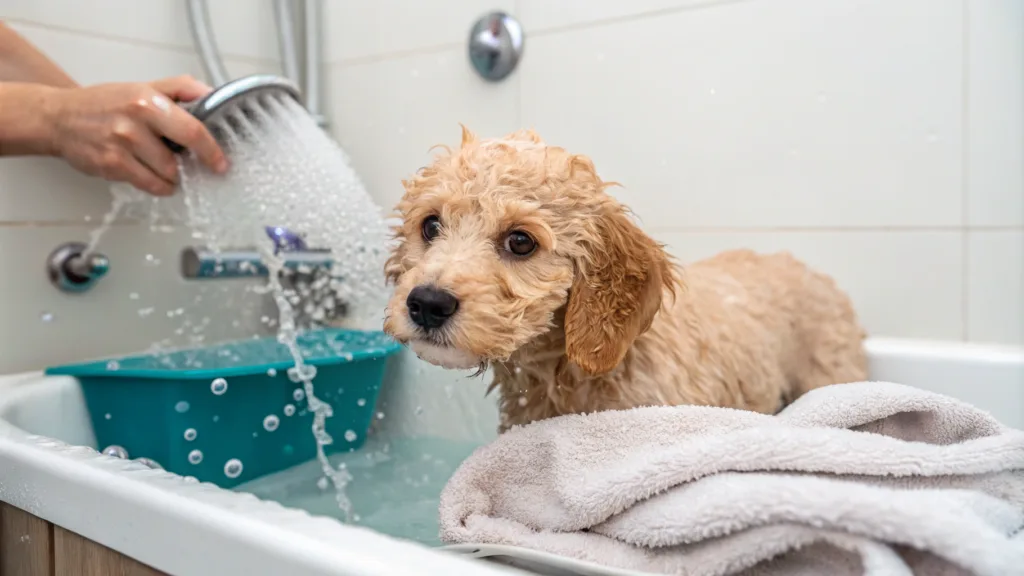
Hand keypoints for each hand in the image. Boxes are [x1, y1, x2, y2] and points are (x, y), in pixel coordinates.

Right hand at [44, 75, 227, 195]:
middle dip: (193, 167)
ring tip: (164, 164)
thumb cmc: (107, 103)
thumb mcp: (144, 86)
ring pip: (166, 175)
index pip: (192, 129)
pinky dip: (158, 185)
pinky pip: (149, 185)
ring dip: (172, 176)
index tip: (221, 162)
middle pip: (178, 159)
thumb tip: (215, 95)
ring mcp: (121, 146)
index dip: (211, 150)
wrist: (60, 118)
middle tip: (197, 167)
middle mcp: (134, 122)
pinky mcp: (112, 165)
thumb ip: (181, 89)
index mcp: (147, 99)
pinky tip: (154, 176)